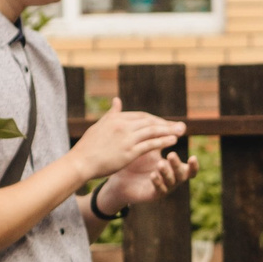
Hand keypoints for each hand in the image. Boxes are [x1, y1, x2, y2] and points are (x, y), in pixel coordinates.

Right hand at [67, 96, 187, 184]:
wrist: (80, 162)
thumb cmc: (88, 146)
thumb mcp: (100, 125)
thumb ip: (112, 113)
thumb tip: (117, 100)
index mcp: (116, 118)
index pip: (141, 116)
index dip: (155, 120)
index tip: (166, 123)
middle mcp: (123, 125)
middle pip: (150, 122)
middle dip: (166, 123)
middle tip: (181, 126)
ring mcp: (126, 138)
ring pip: (152, 131)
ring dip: (169, 130)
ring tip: (181, 131)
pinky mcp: (129, 152)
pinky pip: (150, 145)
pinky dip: (163, 141)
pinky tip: (173, 141)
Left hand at [93, 139, 196, 214]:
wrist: (120, 177)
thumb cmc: (138, 161)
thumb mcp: (151, 147)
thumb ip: (164, 137)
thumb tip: (181, 125)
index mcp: (174, 168)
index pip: (190, 169)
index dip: (194, 166)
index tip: (193, 157)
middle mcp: (172, 179)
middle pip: (182, 174)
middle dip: (177, 165)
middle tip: (170, 155)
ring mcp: (164, 187)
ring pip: (171, 182)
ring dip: (167, 172)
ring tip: (160, 164)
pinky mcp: (153, 194)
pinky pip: (159, 190)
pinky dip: (157, 182)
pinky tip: (153, 175)